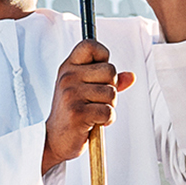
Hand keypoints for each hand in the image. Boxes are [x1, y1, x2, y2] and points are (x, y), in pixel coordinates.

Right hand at [43, 39, 134, 171]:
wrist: (54, 139)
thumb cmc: (72, 113)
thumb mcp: (85, 90)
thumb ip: (107, 81)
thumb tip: (131, 76)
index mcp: (69, 67)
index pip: (90, 45)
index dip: (103, 56)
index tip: (100, 72)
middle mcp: (68, 77)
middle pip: (110, 70)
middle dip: (111, 88)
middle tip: (97, 100)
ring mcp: (71, 94)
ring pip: (112, 93)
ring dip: (109, 106)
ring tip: (94, 112)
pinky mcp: (77, 113)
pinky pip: (108, 111)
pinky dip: (107, 120)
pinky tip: (95, 123)